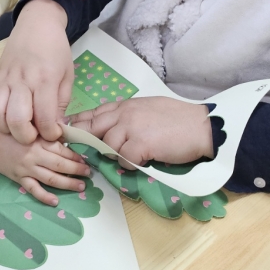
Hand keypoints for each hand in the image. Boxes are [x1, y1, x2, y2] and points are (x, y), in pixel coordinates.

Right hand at [0, 0, 73, 143]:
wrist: (37, 23)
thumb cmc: (56, 50)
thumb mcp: (67, 75)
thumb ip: (60, 103)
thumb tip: (55, 128)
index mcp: (45, 80)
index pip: (44, 118)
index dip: (50, 134)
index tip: (53, 134)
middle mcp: (23, 81)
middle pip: (16, 119)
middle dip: (25, 136)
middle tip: (34, 135)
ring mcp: (5, 79)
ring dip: (5, 127)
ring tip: (16, 127)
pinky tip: (1, 116)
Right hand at [0, 118, 90, 205]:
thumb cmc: (8, 129)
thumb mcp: (28, 126)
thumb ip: (45, 132)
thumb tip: (66, 137)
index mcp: (38, 140)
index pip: (62, 150)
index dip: (76, 156)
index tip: (86, 159)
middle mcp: (34, 155)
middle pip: (60, 165)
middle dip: (77, 170)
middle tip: (89, 174)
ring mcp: (26, 168)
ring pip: (51, 178)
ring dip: (68, 184)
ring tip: (80, 187)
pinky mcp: (18, 178)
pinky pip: (33, 189)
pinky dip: (44, 197)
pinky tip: (55, 202)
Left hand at [70, 97, 212, 167]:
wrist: (200, 126)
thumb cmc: (178, 118)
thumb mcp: (148, 108)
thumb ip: (130, 115)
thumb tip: (115, 127)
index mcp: (127, 105)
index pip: (95, 112)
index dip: (80, 121)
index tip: (69, 129)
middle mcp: (125, 114)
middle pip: (93, 126)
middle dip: (82, 138)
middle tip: (76, 148)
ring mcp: (131, 128)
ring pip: (107, 145)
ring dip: (114, 154)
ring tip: (130, 156)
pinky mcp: (140, 144)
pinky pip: (123, 159)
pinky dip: (130, 164)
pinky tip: (142, 161)